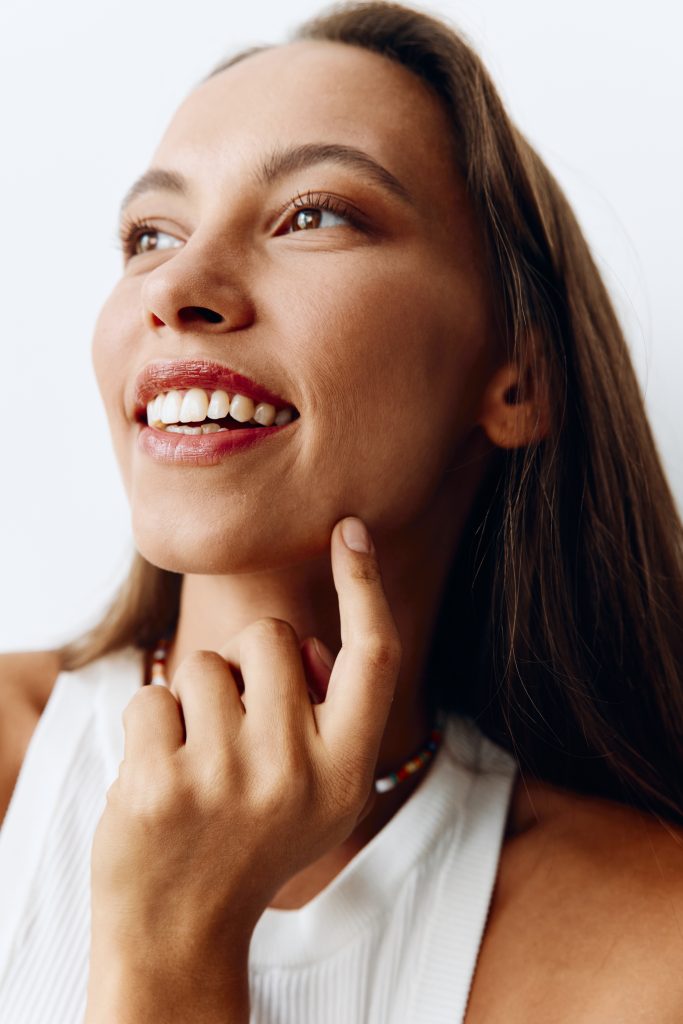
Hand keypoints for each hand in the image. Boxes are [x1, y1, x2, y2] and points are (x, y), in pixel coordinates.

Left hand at [84, 516, 400, 1022]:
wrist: (180, 932)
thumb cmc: (252, 844)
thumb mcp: (321, 795)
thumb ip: (329, 717)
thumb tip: (306, 646)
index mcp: (349, 769)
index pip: (374, 656)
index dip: (365, 586)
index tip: (350, 529)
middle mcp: (299, 771)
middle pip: (272, 640)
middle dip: (246, 663)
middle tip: (233, 731)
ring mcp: (229, 779)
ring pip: (204, 664)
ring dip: (193, 701)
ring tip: (195, 764)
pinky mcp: (162, 784)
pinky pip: (152, 695)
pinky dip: (147, 727)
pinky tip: (156, 780)